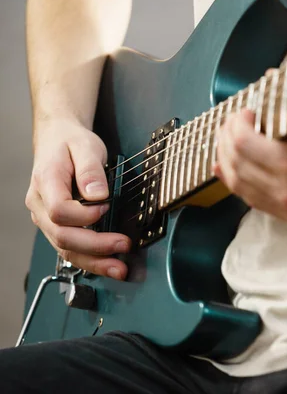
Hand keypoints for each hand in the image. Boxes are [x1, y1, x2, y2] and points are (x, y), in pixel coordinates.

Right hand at [25, 118, 130, 278]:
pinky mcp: (56, 225)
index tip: (105, 207)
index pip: (59, 210)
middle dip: (95, 247)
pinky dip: (90, 259)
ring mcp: (46, 218)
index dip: (84, 215)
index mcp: (46, 182)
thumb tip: (97, 194)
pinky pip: (69, 248)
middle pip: (62, 236)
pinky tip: (108, 264)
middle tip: (123, 246)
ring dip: (94, 262)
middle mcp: (40, 204)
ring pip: (64, 248)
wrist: (57, 140)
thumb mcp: (85, 146)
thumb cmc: (70, 143)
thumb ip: (90, 170)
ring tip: (119, 269)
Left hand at [213, 108, 286, 229]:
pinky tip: (241, 173)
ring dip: (230, 165)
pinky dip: (245, 186)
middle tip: (233, 124)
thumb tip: (271, 78)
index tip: (245, 112)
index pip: (242, 143)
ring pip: (241, 190)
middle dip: (226, 141)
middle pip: (235, 166)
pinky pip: (258, 204)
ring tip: (230, 146)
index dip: (235, 123)